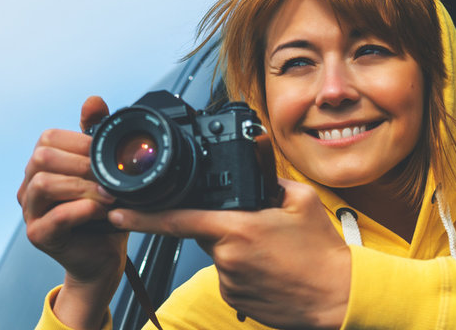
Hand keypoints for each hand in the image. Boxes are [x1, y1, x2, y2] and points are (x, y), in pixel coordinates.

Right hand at [17, 96, 126, 328]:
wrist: (104, 256)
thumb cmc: (104, 211)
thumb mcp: (103, 170)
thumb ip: (95, 136)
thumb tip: (93, 100)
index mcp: (41, 165)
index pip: (48, 139)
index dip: (78, 142)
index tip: (106, 153)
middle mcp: (29, 185)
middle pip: (41, 158)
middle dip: (80, 163)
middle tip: (109, 176)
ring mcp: (30, 211)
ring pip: (43, 184)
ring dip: (81, 186)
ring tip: (109, 195)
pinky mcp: (38, 235)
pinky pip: (54, 217)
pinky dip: (80, 210)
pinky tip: (100, 209)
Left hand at [107, 179, 349, 329]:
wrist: (338, 298)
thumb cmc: (322, 253)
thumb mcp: (301, 202)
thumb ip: (268, 177)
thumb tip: (254, 156)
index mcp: (236, 228)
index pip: (176, 219)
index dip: (142, 216)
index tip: (116, 212)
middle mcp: (226, 256)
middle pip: (205, 232)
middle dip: (222, 226)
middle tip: (259, 232)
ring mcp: (228, 281)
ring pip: (218, 255)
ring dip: (235, 249)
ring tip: (271, 253)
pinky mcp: (233, 299)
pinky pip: (227, 276)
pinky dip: (242, 269)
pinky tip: (267, 270)